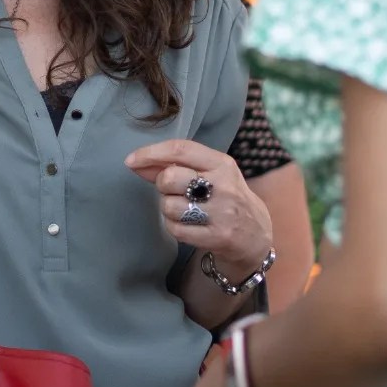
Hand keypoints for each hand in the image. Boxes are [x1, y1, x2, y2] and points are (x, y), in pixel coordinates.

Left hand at [125, 139, 271, 278]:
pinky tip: (186, 224)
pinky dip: (173, 226)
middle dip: (162, 185)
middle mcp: (223, 185)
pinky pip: (176, 229)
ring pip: (169, 206)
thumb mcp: (209, 174)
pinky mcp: (217, 237)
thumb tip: (135, 162)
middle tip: (172, 191)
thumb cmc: (225, 197)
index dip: (151, 153)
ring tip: (183, 210)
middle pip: (170, 178)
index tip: (131, 160)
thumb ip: (174, 166)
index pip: (181, 149)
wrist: (256, 235)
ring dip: (168, 208)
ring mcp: (222, 213)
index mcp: (222, 163)